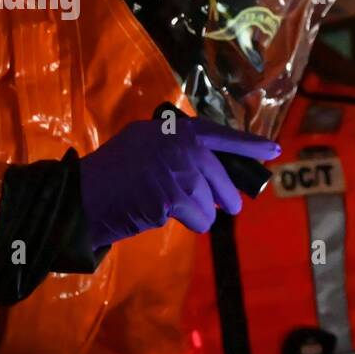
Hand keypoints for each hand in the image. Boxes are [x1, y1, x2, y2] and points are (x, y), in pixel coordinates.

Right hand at [80, 115, 279, 249]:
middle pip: (221, 177)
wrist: (81, 196)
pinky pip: (199, 219)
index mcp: (173, 130)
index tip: (273, 150)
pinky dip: (187, 223)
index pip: (219, 135)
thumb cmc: (110, 174)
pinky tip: (160, 215)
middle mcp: (180, 146)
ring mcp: (178, 172)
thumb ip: (176, 148)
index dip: (248, 144)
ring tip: (171, 209)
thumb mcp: (143, 143)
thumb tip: (212, 171)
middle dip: (227, 197)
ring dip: (198, 214)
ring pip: (211, 204)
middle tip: (230, 207)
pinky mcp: (174, 198)